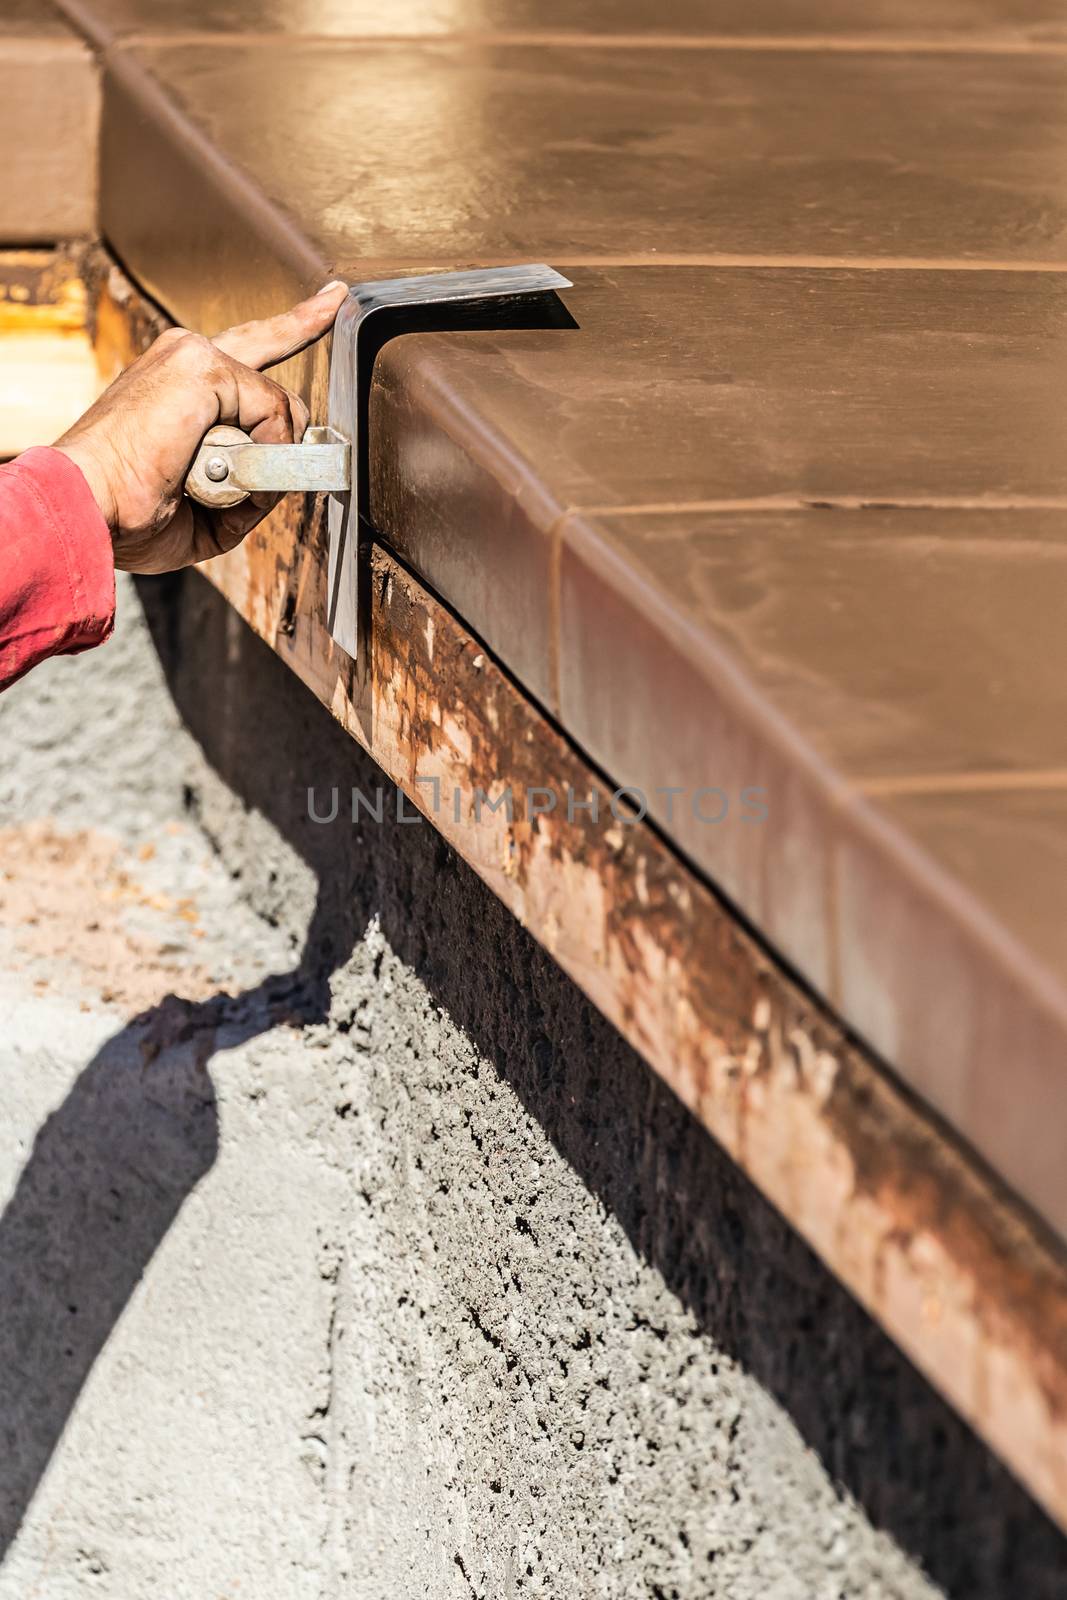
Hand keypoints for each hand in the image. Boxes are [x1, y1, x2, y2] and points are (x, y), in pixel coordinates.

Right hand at [55, 281, 348, 574]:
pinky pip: (272, 413)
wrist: (88, 509)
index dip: (290, 327)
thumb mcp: (206, 509)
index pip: (243, 349)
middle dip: (305, 322)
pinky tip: (228, 470)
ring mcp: (192, 354)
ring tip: (215, 482)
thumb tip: (285, 477)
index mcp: (177, 385)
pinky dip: (266, 451)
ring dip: (268, 457)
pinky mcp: (201, 367)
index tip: (328, 301)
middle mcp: (183, 356)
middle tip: (336, 296)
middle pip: (266, 344)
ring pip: (277, 405)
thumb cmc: (130, 516)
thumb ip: (248, 490)